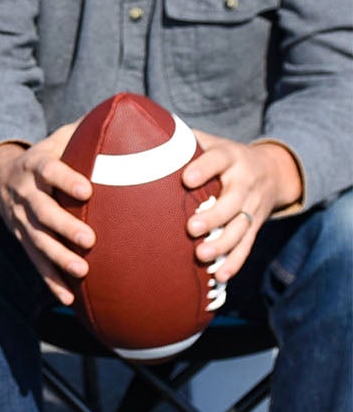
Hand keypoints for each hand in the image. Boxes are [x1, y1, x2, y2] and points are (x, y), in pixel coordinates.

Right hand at [0, 125, 90, 303]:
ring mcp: (21, 220)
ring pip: (37, 240)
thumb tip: (131, 118)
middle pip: (42, 211)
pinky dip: (50, 281)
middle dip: (64, 227)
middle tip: (89, 239)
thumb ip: (89, 130)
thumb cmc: (47, 155)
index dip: (65, 179)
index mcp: (35, 165)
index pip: (49, 170)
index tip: (87, 190)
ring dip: (58, 258)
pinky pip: (35, 262)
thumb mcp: (60, 137)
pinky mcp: (22, 239)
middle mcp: (25, 193)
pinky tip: (68, 297)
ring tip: (82, 271)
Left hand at [182, 136, 300, 284]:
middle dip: (214, 216)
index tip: (188, 179)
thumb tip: (137, 135)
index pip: (218, 160)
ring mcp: (253, 206)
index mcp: (230, 157)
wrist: (274, 170)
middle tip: (191, 227)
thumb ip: (180, 141)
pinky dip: (234, 262)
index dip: (204, 168)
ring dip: (223, 243)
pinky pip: (247, 245)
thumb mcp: (210, 142)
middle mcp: (245, 181)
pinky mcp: (256, 226)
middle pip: (233, 200)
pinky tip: (219, 276)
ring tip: (202, 255)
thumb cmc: (223, 156)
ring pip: (241, 227)